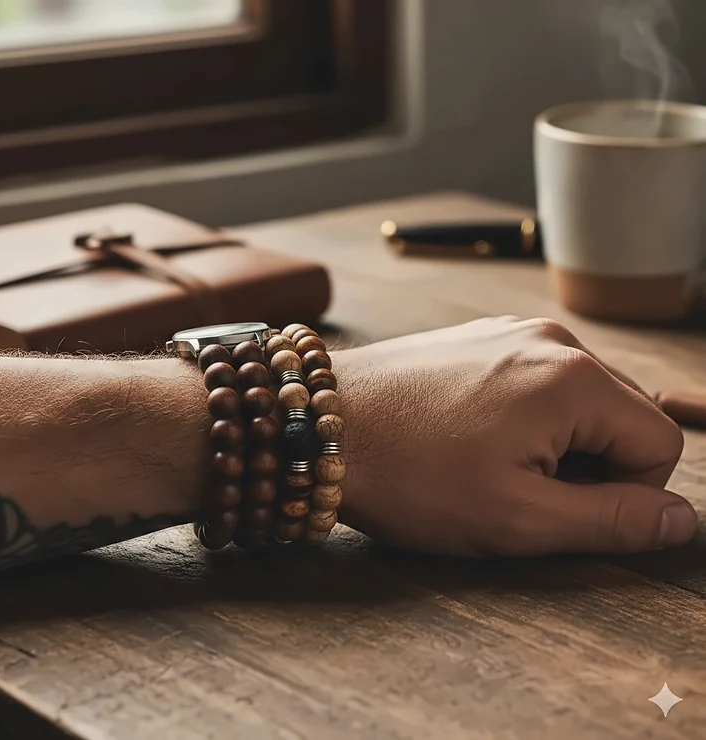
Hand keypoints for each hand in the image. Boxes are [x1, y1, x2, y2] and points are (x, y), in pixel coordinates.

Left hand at [334, 317, 695, 556]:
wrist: (318, 424)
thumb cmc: (410, 473)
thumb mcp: (519, 517)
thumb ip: (614, 521)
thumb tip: (682, 519)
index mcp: (574, 377)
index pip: (660, 444)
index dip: (625, 495)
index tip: (557, 509)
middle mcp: (549, 339)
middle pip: (621, 415)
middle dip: (587, 466)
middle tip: (518, 490)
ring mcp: (508, 332)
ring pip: (575, 401)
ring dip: (551, 444)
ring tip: (486, 464)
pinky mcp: (476, 338)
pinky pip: (532, 382)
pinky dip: (520, 418)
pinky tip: (468, 438)